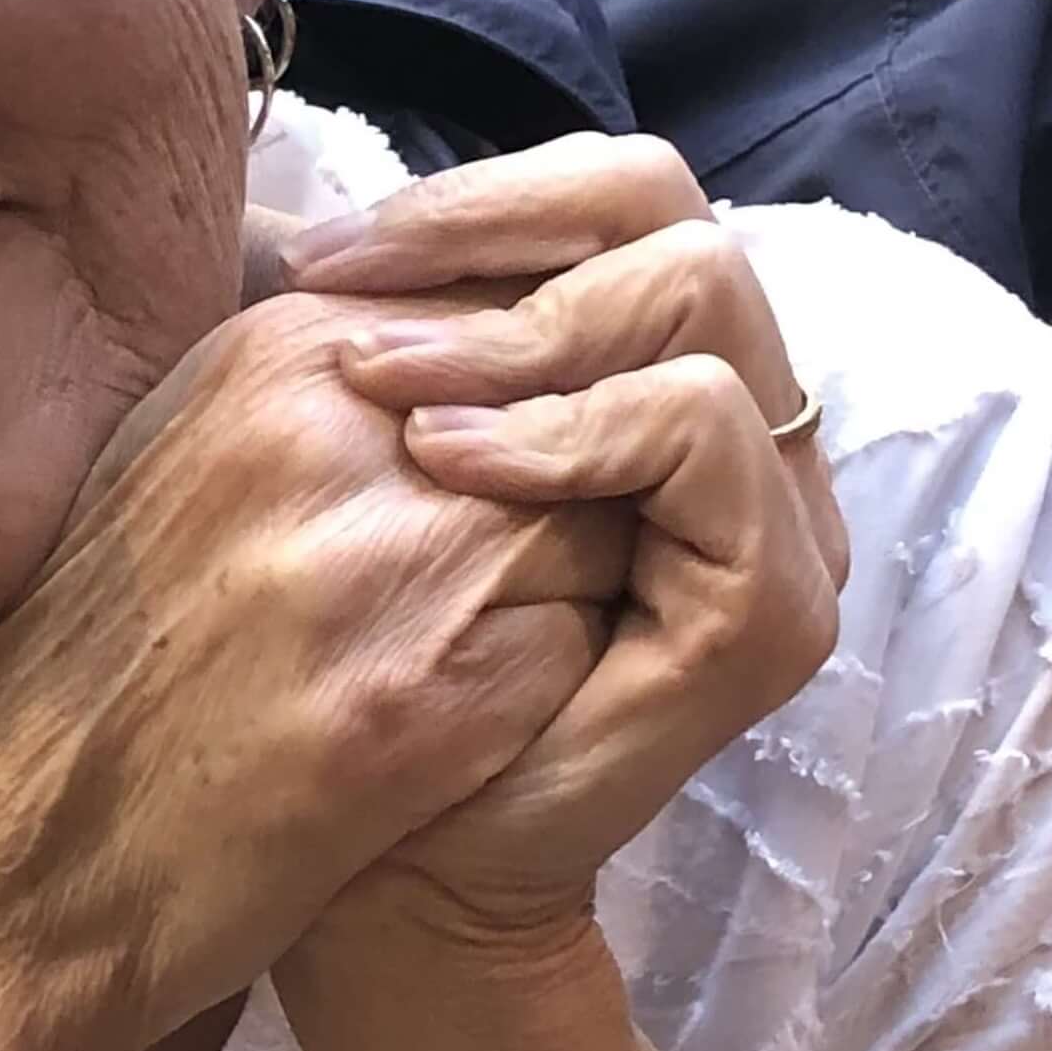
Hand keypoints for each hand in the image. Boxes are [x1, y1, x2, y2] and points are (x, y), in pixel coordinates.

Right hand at [0, 288, 636, 1050]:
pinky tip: (461, 721)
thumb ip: (322, 386)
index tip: (489, 480)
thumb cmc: (105, 649)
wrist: (30, 840)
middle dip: (558, 488)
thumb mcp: (187, 449)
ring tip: (465, 646)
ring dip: (564, 585)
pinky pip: (592, 642)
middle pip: (570, 406)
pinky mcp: (441, 690)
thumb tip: (471, 345)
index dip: (525, 405)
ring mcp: (395, 556)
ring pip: (601, 521)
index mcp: (279, 350)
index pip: (509, 312)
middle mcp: (342, 426)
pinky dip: (555, 683)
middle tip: (482, 578)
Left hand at [276, 135, 847, 980]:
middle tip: (356, 331)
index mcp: (650, 376)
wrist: (367, 854)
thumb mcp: (349, 454)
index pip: (622, 197)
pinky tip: (447, 468)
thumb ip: (364, 331)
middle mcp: (736, 433)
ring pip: (709, 302)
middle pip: (682, 223)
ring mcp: (772, 521)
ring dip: (526, 334)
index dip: (480, 198)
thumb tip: (278, 212)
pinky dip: (574, 430)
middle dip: (501, 247)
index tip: (324, 258)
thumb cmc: (343, 653)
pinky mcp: (771, 611)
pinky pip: (705, 437)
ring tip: (391, 401)